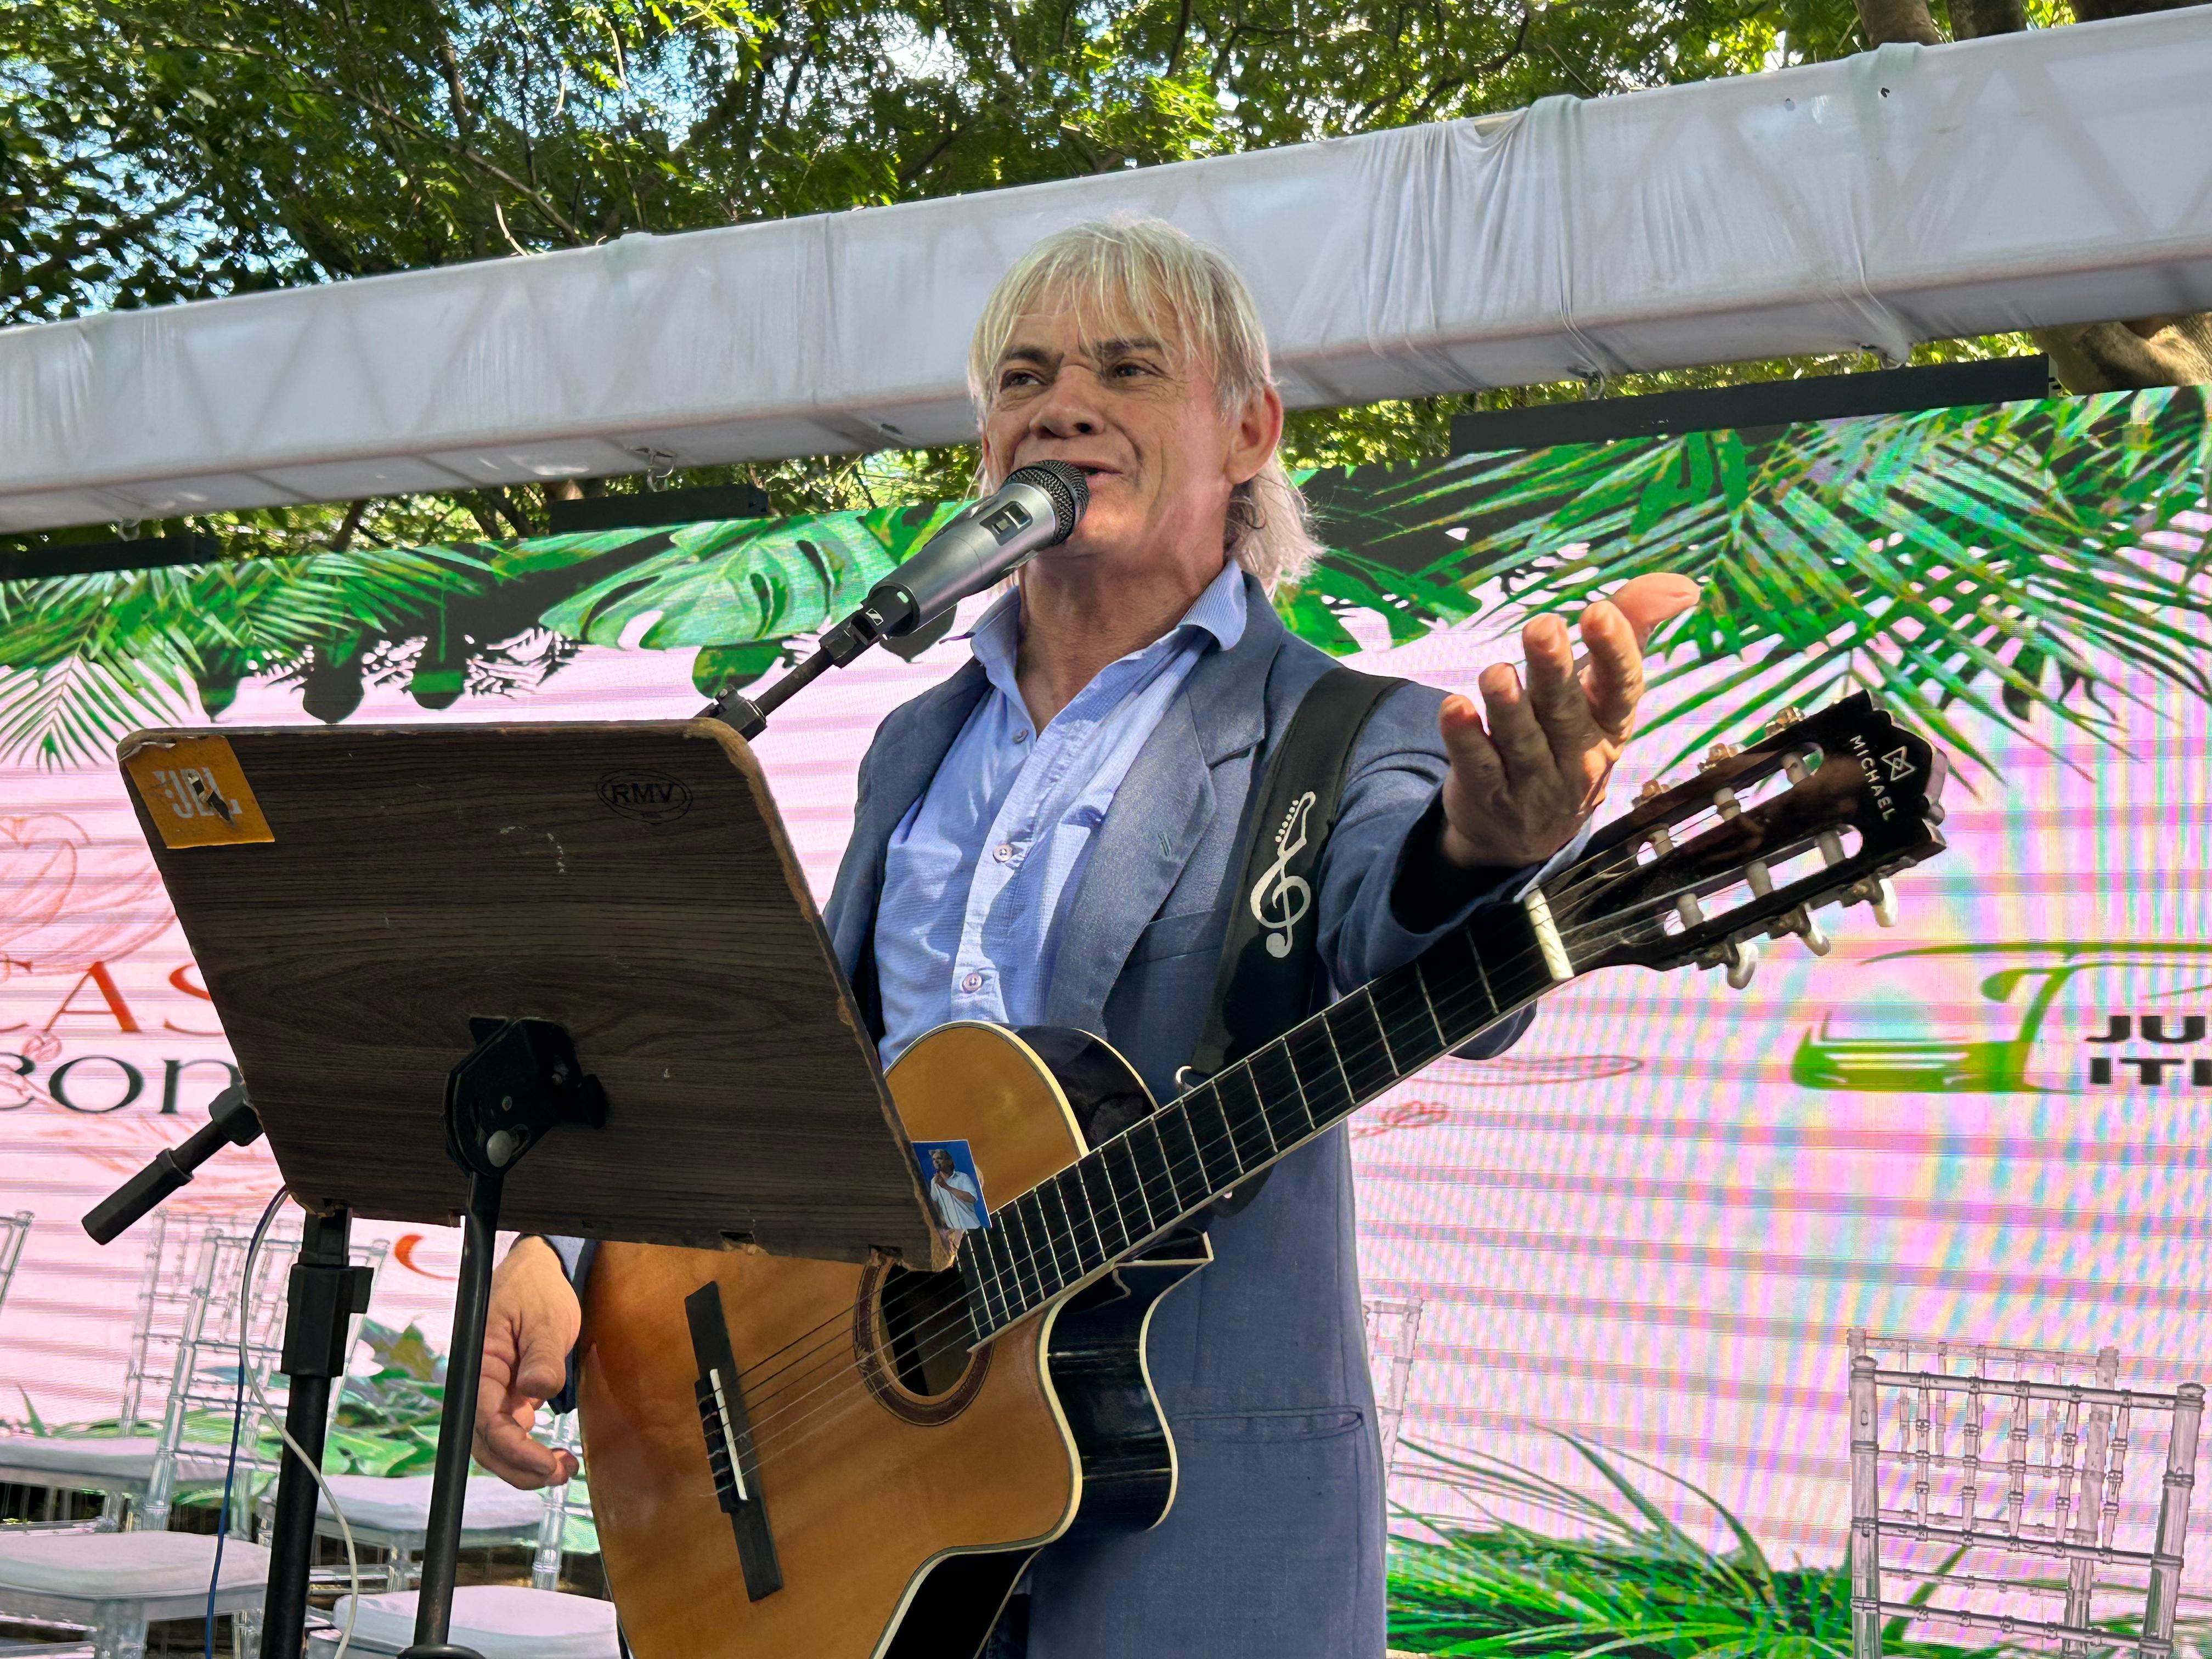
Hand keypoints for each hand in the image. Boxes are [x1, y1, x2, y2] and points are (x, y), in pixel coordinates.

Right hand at [472, 1236, 581, 1488]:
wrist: (537, 1271)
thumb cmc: (537, 1289)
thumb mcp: (547, 1318)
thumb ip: (542, 1355)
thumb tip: (536, 1390)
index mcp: (480, 1365)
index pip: (486, 1421)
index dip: (513, 1449)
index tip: (544, 1464)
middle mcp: (479, 1383)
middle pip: (484, 1443)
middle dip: (517, 1467)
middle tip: (557, 1475)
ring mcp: (492, 1390)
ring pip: (495, 1441)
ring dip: (522, 1463)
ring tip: (561, 1469)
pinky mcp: (507, 1393)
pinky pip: (509, 1429)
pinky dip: (526, 1447)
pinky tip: (552, 1453)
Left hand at [1438, 573, 1700, 869]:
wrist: (1528, 830)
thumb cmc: (1571, 734)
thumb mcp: (1603, 690)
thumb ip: (1632, 628)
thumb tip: (1683, 584)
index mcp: (1611, 722)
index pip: (1622, 688)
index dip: (1614, 652)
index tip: (1600, 611)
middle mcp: (1577, 753)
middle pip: (1565, 710)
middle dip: (1554, 669)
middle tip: (1543, 627)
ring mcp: (1533, 780)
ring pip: (1521, 740)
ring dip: (1507, 706)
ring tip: (1496, 673)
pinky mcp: (1489, 795)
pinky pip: (1478, 765)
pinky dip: (1465, 739)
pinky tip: (1453, 709)